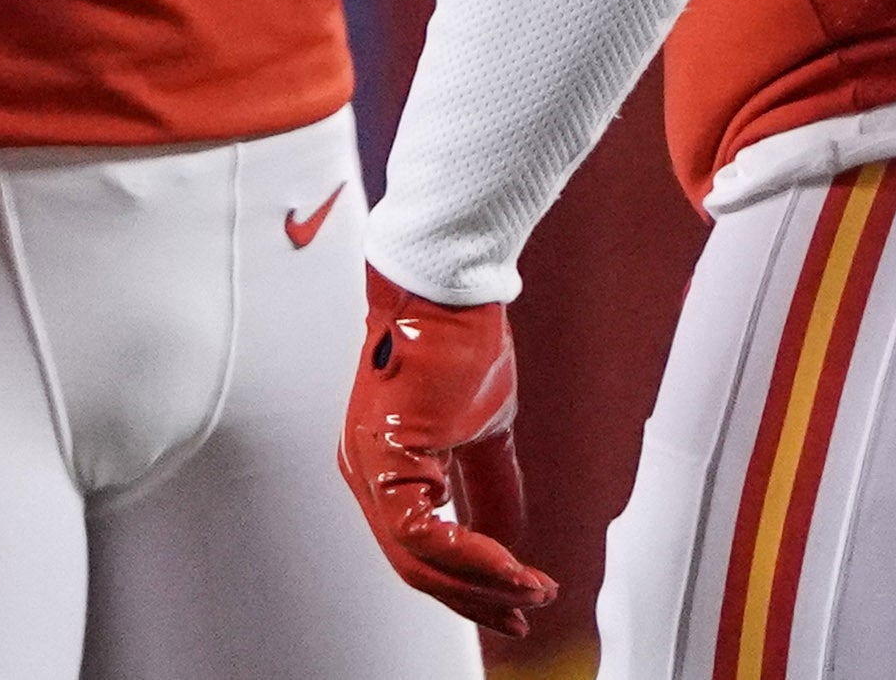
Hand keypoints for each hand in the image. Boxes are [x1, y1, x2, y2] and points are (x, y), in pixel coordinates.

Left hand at [340, 268, 557, 636]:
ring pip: (416, 558)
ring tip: (531, 588)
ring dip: (481, 583)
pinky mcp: (382, 454)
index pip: (419, 549)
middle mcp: (365, 471)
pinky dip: (471, 556)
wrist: (448, 288)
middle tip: (529, 607)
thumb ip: (489, 486)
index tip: (520, 598)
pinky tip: (510, 563)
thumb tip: (509, 539)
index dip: (471, 585)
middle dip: (478, 598)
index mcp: (384, 467)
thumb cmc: (458, 341)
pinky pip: (421, 531)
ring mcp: (367, 465)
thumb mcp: (483, 431)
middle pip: (415, 566)